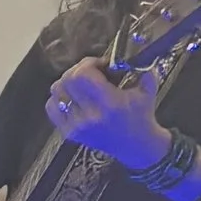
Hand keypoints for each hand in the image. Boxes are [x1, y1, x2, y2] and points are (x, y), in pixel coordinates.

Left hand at [44, 56, 170, 172]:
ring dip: (67, 82)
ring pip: (56, 91)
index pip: (83, 74)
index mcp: (109, 104)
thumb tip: (130, 53)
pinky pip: (52, 107)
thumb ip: (142, 68)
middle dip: (78, 69)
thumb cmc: (141, 115)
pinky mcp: (69, 133)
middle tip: (91, 72)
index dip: (88, 63)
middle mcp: (90, 115)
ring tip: (82, 85)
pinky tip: (73, 98)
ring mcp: (77, 126)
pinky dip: (59, 98)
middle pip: (67, 80)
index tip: (100, 65)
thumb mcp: (148, 90)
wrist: (135, 146)